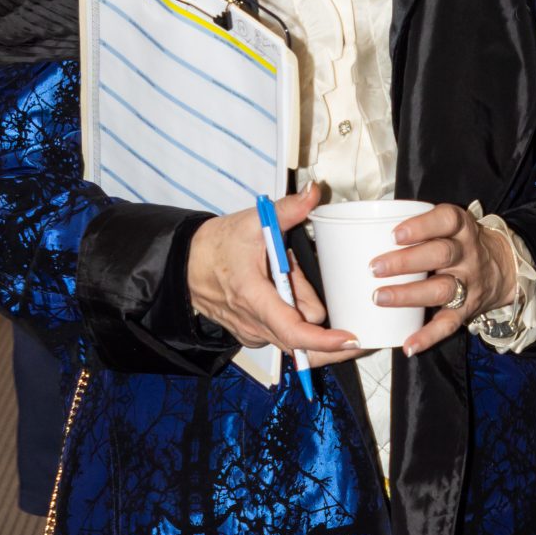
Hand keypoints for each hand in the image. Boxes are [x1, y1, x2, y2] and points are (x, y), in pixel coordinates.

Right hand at [186, 187, 363, 365]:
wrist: (185, 264)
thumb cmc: (216, 246)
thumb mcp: (251, 222)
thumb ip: (288, 210)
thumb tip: (312, 194)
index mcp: (254, 298)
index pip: (295, 333)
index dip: (325, 340)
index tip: (350, 340)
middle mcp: (254, 324)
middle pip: (304, 332)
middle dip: (312, 304)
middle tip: (294, 273)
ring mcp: (253, 334)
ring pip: (295, 333)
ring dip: (299, 310)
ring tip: (280, 280)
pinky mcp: (253, 337)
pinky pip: (283, 334)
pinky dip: (289, 317)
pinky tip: (276, 293)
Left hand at [370, 202, 518, 355]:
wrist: (503, 268)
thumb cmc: (459, 243)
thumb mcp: (449, 227)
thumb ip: (417, 227)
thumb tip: (362, 234)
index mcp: (460, 228)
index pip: (446, 220)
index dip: (422, 226)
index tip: (395, 234)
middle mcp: (467, 254)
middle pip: (441, 254)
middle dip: (406, 261)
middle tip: (374, 268)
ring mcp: (468, 283)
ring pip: (441, 289)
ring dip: (408, 294)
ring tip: (379, 298)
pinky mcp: (467, 310)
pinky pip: (448, 324)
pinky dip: (428, 336)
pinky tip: (408, 344)